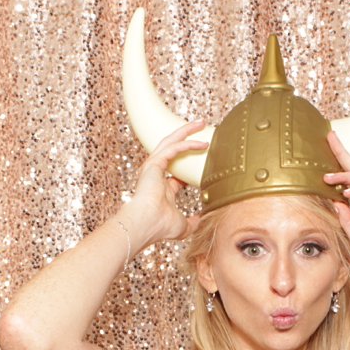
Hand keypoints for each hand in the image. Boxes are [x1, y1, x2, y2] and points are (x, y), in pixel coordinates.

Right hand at [122, 120, 209, 245]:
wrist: (146, 223)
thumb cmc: (160, 226)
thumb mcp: (183, 226)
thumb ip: (193, 222)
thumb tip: (202, 221)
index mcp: (161, 188)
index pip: (176, 172)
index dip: (189, 166)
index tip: (204, 159)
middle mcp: (155, 174)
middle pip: (172, 149)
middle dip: (186, 137)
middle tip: (201, 128)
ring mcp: (153, 167)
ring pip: (170, 142)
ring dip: (186, 131)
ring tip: (201, 123)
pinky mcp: (154, 163)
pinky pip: (174, 148)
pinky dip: (188, 143)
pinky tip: (202, 142)